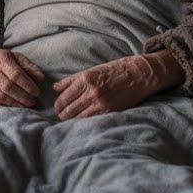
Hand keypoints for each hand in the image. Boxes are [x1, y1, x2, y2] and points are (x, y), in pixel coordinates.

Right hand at [0, 48, 45, 107]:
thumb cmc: (2, 60)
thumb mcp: (16, 57)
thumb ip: (29, 66)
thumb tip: (41, 78)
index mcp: (1, 58)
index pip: (15, 74)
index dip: (27, 85)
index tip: (37, 92)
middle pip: (8, 86)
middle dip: (23, 96)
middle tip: (33, 101)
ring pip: (0, 96)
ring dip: (15, 103)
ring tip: (26, 105)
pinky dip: (6, 106)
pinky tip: (15, 106)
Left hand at [52, 52, 180, 119]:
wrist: (137, 74)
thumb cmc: (113, 71)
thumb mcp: (90, 71)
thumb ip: (71, 80)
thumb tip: (54, 88)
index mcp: (84, 80)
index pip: (63, 98)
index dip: (58, 105)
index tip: (58, 107)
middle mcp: (91, 92)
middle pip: (68, 110)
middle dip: (62, 114)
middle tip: (62, 115)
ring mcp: (100, 103)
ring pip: (77, 118)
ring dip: (71, 120)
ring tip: (70, 119)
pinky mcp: (109, 111)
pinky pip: (90, 121)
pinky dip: (84, 122)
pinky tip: (82, 121)